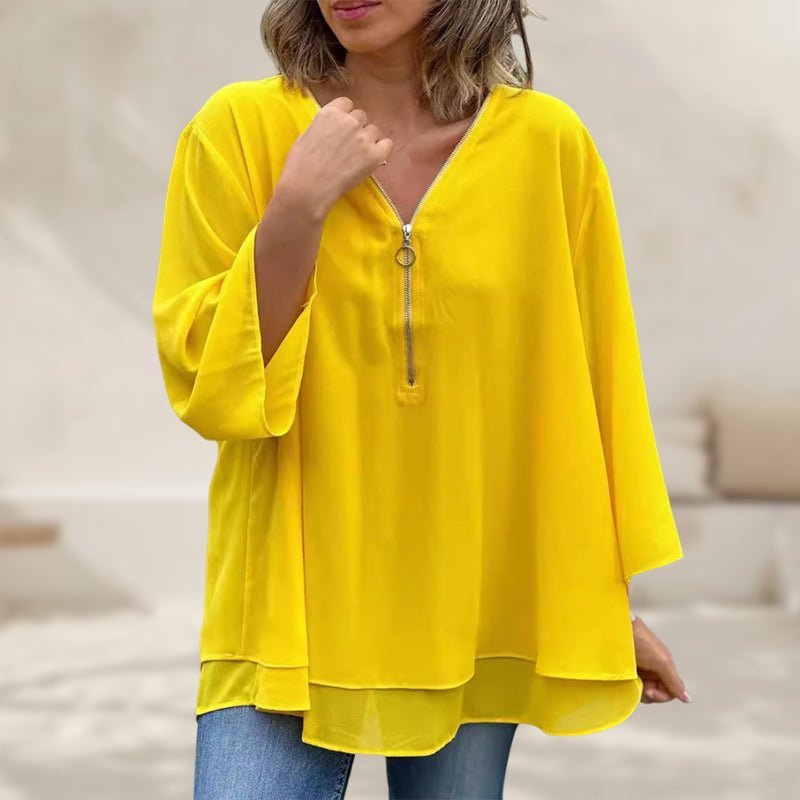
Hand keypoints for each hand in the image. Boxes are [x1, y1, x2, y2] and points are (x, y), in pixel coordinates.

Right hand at [278, 95, 394, 218]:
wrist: (308, 187)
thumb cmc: (299, 165)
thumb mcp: (307, 135)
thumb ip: (324, 126)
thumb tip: (334, 130)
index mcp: (330, 113)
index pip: (347, 104)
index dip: (345, 116)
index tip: (342, 129)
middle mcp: (349, 121)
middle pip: (361, 117)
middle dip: (356, 129)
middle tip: (349, 147)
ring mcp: (364, 137)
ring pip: (374, 131)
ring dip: (368, 140)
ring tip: (358, 157)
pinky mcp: (375, 155)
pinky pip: (387, 145)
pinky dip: (381, 151)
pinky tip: (371, 160)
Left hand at [632, 616, 692, 703]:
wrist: (616, 628)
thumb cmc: (640, 641)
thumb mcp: (661, 662)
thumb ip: (674, 681)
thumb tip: (687, 698)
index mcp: (664, 668)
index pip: (670, 692)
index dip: (661, 696)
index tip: (649, 692)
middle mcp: (653, 670)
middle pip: (656, 693)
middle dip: (648, 694)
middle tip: (639, 685)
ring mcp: (639, 670)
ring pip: (643, 691)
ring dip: (637, 690)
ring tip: (630, 680)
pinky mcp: (626, 670)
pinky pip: (631, 685)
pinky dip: (629, 686)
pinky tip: (624, 680)